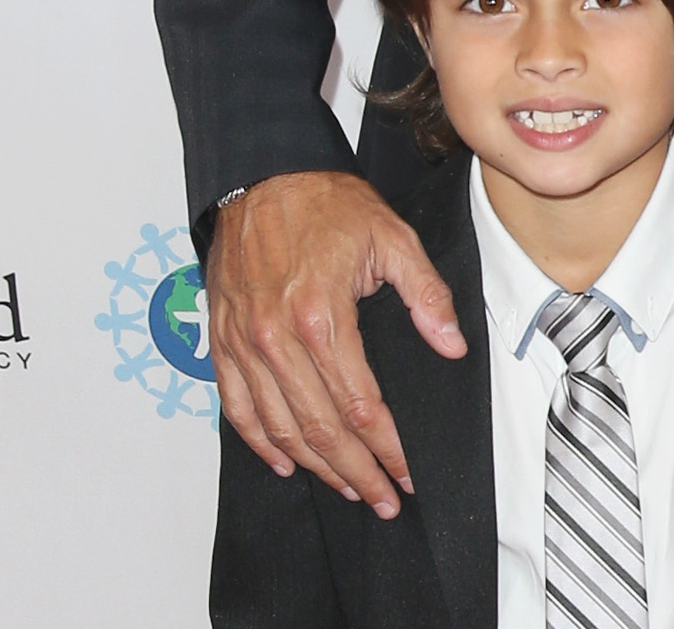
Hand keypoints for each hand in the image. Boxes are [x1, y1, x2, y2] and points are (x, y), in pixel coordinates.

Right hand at [208, 171, 465, 516]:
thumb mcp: (392, 238)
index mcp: (321, 317)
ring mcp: (243, 344)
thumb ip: (426, 294)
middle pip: (320, 428)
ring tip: (349, 488)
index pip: (360, 405)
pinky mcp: (222, 342)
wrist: (263, 176)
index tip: (407, 473)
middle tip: (384, 498)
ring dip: (315, 467)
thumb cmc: (327, 204)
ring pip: (279, 429)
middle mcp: (276, 339)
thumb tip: (451, 344)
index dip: (387, 447)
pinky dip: (260, 443)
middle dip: (357, 471)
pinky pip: (237, 408)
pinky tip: (286, 463)